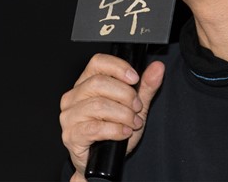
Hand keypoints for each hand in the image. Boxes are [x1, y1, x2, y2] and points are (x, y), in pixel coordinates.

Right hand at [59, 53, 164, 177]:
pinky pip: (94, 128)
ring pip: (98, 105)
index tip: (135, 78)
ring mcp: (69, 116)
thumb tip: (158, 67)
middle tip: (137, 107)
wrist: (104, 164)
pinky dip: (115, 130)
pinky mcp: (71, 135)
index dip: (118, 67)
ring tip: (133, 123)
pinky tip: (124, 132)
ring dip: (123, 114)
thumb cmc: (114, 132)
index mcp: (85, 83)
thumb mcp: (134, 106)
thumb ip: (145, 86)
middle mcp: (73, 97)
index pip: (98, 63)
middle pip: (99, 83)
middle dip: (125, 95)